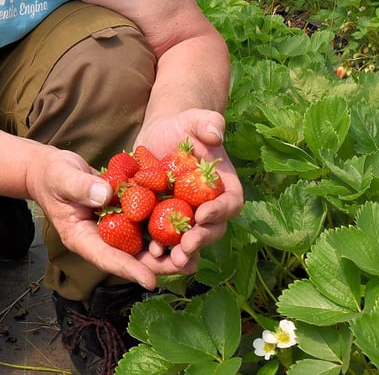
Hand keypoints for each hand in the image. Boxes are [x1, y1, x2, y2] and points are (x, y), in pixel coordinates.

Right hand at [25, 148, 194, 289]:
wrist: (54, 169)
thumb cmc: (53, 176)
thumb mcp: (62, 178)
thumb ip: (81, 187)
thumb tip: (106, 195)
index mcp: (83, 238)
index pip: (107, 258)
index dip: (129, 269)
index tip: (150, 281)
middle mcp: (102, 238)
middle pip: (132, 257)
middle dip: (158, 264)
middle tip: (186, 266)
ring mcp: (114, 228)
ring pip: (143, 243)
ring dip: (167, 249)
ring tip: (194, 254)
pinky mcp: (124, 214)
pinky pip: (144, 222)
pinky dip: (163, 225)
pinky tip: (186, 225)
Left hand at [134, 109, 244, 268]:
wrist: (161, 134)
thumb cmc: (183, 124)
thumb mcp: (195, 119)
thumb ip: (209, 122)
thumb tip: (216, 134)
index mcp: (223, 186)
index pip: (230, 203)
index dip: (220, 212)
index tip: (203, 215)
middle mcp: (209, 206)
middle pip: (211, 229)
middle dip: (200, 239)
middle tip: (185, 246)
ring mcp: (187, 215)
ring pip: (189, 239)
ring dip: (180, 252)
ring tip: (167, 259)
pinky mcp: (164, 219)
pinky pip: (165, 237)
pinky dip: (159, 246)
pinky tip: (147, 251)